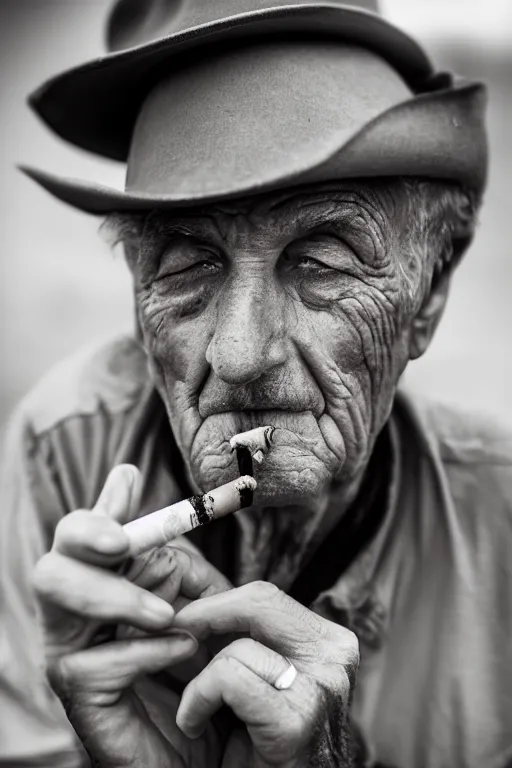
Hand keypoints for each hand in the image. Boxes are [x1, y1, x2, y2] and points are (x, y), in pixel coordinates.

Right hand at [33, 464, 232, 767]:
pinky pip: (96, 660)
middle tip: (122, 543)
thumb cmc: (202, 666)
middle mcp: (77, 611)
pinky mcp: (78, 693)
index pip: (89, 534)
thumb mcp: (203, 607)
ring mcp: (70, 650)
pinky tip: (180, 650)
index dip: (105, 505)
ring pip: (56, 594)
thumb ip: (186, 569)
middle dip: (86, 536)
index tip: (131, 478)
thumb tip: (183, 529)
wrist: (207, 743)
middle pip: (55, 557)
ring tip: (165, 612)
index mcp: (107, 581)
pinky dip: (144, 650)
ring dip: (114, 596)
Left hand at [173, 581, 359, 767]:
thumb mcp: (265, 676)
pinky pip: (227, 679)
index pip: (266, 596)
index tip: (183, 616)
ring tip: (192, 707)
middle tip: (175, 633)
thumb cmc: (264, 744)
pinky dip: (198, 699)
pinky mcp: (293, 720)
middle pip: (258, 604)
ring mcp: (320, 688)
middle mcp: (335, 658)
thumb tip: (193, 597)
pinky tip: (192, 724)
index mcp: (330, 642)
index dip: (217, 602)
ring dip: (199, 678)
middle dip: (207, 616)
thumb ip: (248, 636)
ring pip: (238, 647)